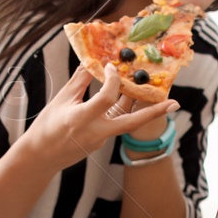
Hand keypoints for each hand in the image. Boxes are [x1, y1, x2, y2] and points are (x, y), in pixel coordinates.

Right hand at [30, 67, 173, 169]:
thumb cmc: (47, 126)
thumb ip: (80, 80)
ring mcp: (101, 140)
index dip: (113, 79)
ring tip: (153, 90)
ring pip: (126, 122)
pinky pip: (117, 124)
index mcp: (82, 119)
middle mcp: (96, 132)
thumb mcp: (62, 99)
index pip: (106, 97)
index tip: (112, 65)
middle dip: (154, 113)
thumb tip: (93, 60)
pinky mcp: (102, 143)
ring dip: (139, 106)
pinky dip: (123, 109)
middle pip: (132, 122)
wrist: (41, 156)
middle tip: (175, 104)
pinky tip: (126, 95)